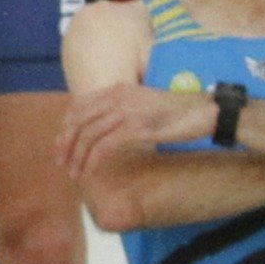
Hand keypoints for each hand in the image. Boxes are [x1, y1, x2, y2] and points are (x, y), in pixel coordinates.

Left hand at [58, 80, 206, 178]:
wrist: (204, 111)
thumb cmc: (176, 112)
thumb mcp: (142, 105)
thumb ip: (121, 111)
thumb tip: (103, 130)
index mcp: (116, 89)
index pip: (78, 106)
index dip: (64, 128)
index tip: (61, 146)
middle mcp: (117, 97)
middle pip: (77, 121)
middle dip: (64, 144)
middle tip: (61, 164)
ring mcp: (126, 112)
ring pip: (88, 135)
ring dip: (77, 157)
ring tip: (74, 174)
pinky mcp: (136, 128)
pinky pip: (105, 146)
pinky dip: (93, 161)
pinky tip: (90, 172)